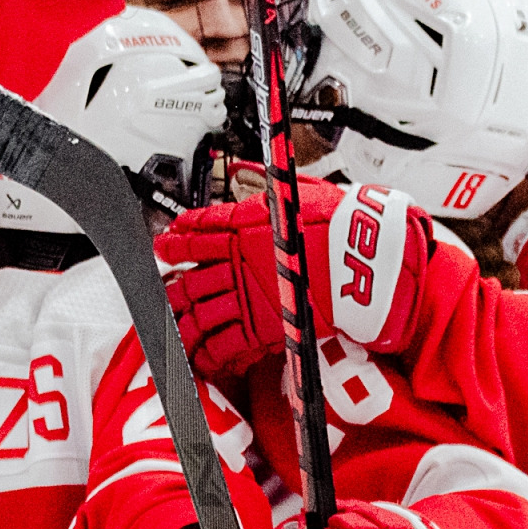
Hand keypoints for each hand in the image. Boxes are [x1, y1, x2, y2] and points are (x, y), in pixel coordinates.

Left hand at [157, 174, 434, 381]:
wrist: (366, 258)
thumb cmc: (339, 223)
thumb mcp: (297, 191)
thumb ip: (266, 186)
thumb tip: (246, 170)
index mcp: (241, 225)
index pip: (193, 232)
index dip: (174, 241)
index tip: (164, 245)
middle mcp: (236, 262)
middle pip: (185, 280)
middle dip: (169, 289)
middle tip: (161, 293)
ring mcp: (246, 298)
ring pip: (197, 317)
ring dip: (181, 325)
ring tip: (173, 330)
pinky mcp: (263, 329)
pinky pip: (224, 347)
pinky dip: (210, 355)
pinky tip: (202, 358)